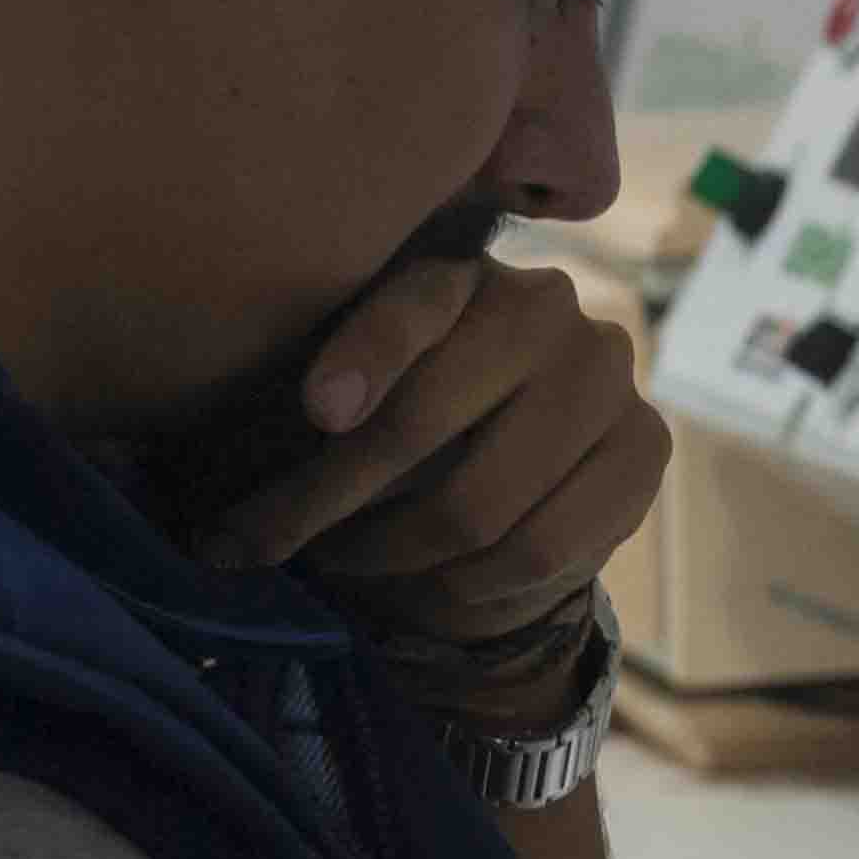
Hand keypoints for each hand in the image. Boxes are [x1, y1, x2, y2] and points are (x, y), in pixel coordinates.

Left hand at [199, 258, 667, 705]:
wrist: (526, 474)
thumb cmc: (406, 418)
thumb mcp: (347, 392)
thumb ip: (307, 416)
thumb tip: (211, 517)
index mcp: (461, 273)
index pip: (414, 305)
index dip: (367, 354)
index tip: (316, 410)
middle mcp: (547, 307)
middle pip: (424, 424)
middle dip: (322, 501)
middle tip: (254, 546)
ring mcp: (607, 377)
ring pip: (479, 504)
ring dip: (390, 556)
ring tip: (343, 564)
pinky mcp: (647, 448)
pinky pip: (542, 549)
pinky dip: (470, 584)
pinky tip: (433, 584)